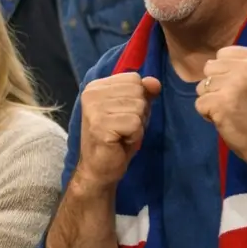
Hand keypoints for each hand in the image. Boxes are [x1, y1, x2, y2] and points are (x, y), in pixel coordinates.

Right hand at [75, 73, 161, 191]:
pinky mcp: (100, 125)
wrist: (99, 169)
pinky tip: (120, 142)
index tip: (123, 115)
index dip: (138, 98)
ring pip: (138, 107)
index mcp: (96, 86)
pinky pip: (135, 124)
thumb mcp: (133, 111)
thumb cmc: (116, 139)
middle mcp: (92, 93)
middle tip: (123, 127)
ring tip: (121, 135)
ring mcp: (94, 109)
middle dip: (139, 113)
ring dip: (137, 125)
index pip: (134, 78)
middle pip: (137, 91)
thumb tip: (155, 82)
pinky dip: (134, 136)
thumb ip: (144, 93)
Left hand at [195, 47, 246, 167]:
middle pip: (210, 68)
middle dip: (216, 85)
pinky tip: (226, 120)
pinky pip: (200, 103)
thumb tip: (213, 64)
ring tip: (230, 111)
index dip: (225, 72)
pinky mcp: (221, 102)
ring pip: (202, 86)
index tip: (239, 88)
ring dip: (211, 100)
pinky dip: (208, 114)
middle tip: (234, 101)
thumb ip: (242, 67)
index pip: (223, 53)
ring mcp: (233, 84)